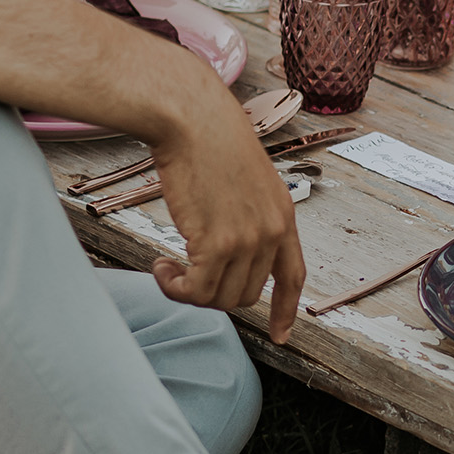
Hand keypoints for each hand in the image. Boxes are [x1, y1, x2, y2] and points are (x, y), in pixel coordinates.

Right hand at [146, 87, 306, 338]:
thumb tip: (222, 253)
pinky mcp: (217, 244)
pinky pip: (195, 291)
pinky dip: (174, 288)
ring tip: (168, 268)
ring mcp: (247, 241)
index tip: (281, 334)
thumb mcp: (245, 181)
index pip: (293, 277)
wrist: (193, 119)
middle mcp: (272, 233)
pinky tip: (160, 266)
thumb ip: (245, 216)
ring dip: (188, 291)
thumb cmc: (209, 141)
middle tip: (183, 274)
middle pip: (245, 295)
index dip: (285, 310)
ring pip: (219, 298)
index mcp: (284, 217)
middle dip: (211, 293)